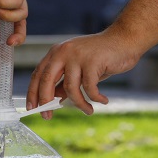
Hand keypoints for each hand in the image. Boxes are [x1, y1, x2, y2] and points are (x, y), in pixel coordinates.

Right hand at [0, 0, 27, 45]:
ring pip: (21, 15)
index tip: (2, 47)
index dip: (7, 37)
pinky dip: (5, 3)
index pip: (7, 26)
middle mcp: (8, 1)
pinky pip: (18, 1)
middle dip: (18, 36)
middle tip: (9, 42)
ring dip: (5, 15)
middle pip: (21, 24)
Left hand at [27, 28, 141, 118]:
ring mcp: (77, 56)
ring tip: (88, 111)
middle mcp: (63, 52)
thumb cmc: (101, 57)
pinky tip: (103, 101)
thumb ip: (64, 82)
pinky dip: (95, 98)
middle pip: (46, 80)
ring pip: (70, 88)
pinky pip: (89, 88)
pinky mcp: (92, 61)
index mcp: (56, 53)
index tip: (32, 108)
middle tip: (47, 116)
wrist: (125, 40)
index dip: (33, 93)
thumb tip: (51, 101)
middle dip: (45, 101)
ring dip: (79, 104)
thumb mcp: (78, 69)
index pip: (38, 74)